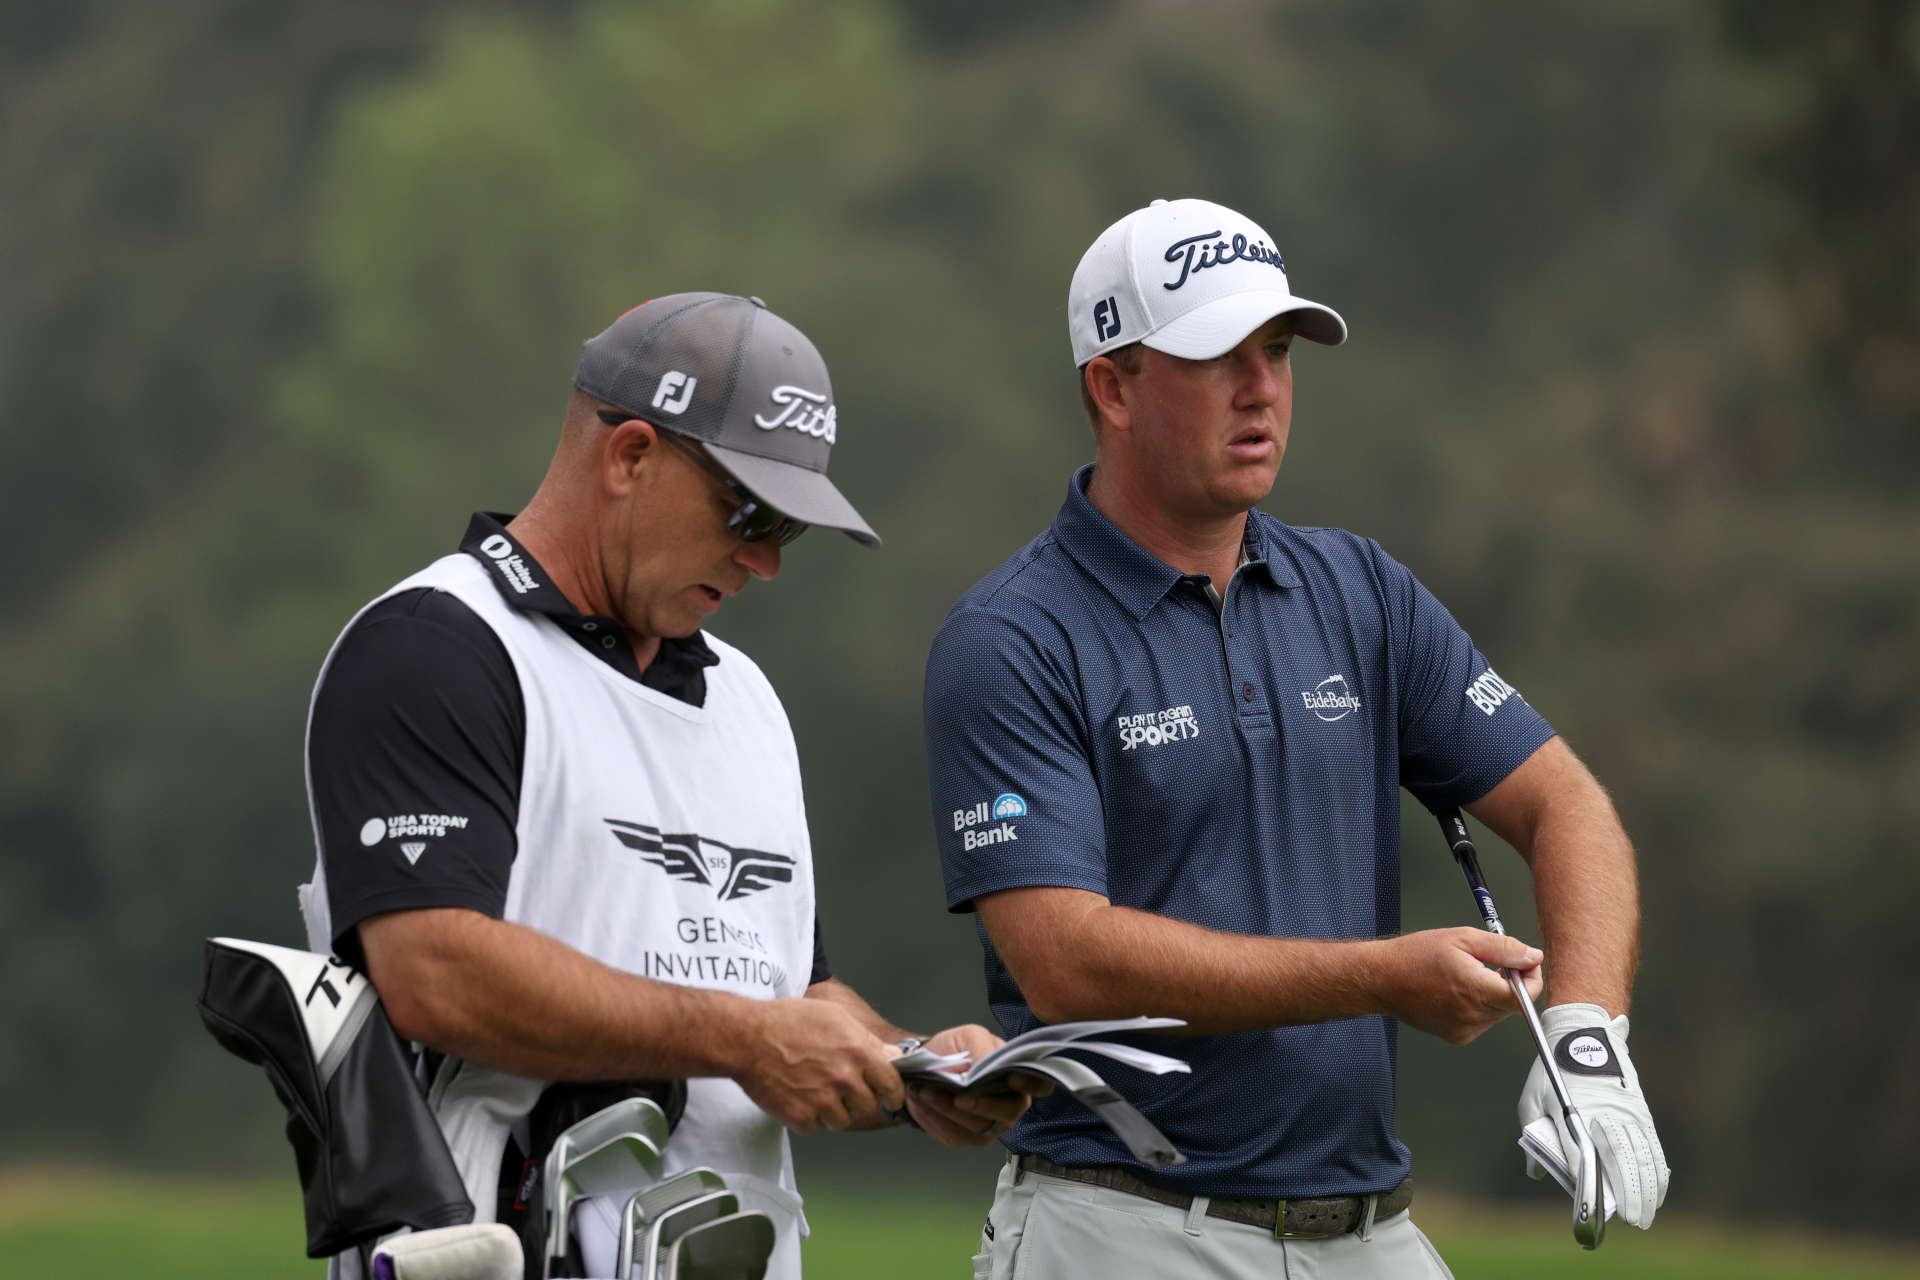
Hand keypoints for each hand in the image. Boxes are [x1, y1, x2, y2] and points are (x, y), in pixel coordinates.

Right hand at [735, 997, 904, 1133]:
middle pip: (868, 1105)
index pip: (892, 1085)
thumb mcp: (834, 1016)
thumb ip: (867, 1040)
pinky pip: (817, 1127)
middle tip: (840, 1086)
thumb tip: (893, 1056)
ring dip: (834, 1110)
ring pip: (843, 1120)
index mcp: (857, 1051)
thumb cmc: (788, 1021)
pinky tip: (799, 1095)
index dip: (892, 1092)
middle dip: (858, 1098)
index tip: (889, 1096)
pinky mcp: (801, 1118)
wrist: (747, 1039)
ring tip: (815, 1089)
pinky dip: (810, 1116)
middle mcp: (844, 1078)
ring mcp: (822, 1101)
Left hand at [900, 1023, 1053, 1147]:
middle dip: (980, 1105)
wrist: (927, 1066)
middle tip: (957, 1095)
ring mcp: (991, 1124)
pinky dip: (935, 1120)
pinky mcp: (968, 1137)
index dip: (1032, 1084)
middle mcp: (1011, 1103)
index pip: (1039, 1083)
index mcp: (1017, 1075)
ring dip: (948, 1110)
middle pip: (1008, 1113)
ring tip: (925, 1091)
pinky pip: (955, 1136)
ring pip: (978, 1128)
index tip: (1012, 1080)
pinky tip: (923, 1102)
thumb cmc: (955, 1049)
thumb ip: (981, 1048)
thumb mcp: (969, 1036)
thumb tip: (986, 1065)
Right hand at [1373, 928, 1543, 1044]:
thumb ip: (1503, 948)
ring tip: (1466, 977)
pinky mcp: (1458, 1037)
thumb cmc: (1415, 955)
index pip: (1526, 995)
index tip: (1521, 963)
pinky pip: (1482, 1022)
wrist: (1382, 979)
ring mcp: (1465, 1030)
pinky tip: (1457, 992)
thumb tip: (1532, 957)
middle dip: (1509, 982)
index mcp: (1475, 989)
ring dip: (1493, 994)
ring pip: (1498, 1013)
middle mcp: (1472, 1016)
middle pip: (1514, 1004)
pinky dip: (1478, 1006)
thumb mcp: (1462, 938)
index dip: (1530, 977)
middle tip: (1488, 963)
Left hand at [1519, 1003, 1669, 1228]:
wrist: (1583, 1032)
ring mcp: (1625, 1112)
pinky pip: (1651, 1145)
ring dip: (1646, 1188)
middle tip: (1630, 1221)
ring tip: (1645, 1216)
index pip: (1578, 1153)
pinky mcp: (1639, 1110)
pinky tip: (1658, 1190)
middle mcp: (1602, 1114)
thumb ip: (1534, 1134)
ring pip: (1640, 1156)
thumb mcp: (1532, 1098)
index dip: (1584, 1181)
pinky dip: (1657, 1170)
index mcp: (1571, 1111)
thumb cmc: (1552, 1070)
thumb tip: (1536, 1171)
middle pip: (1618, 1159)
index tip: (1588, 1207)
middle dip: (1627, 1194)